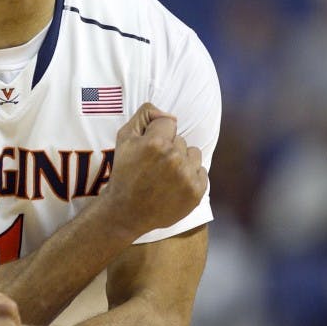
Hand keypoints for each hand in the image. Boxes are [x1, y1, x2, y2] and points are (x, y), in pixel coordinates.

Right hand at [102, 103, 207, 236]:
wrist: (128, 212)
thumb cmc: (124, 173)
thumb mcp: (124, 138)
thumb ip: (145, 115)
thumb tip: (167, 113)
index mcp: (156, 143)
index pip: (168, 122)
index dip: (157, 134)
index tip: (150, 149)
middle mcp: (174, 158)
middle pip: (180, 139)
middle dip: (169, 149)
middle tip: (154, 166)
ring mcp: (187, 176)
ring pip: (193, 154)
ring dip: (183, 161)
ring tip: (166, 175)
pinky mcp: (196, 192)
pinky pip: (202, 172)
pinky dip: (191, 177)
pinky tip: (175, 185)